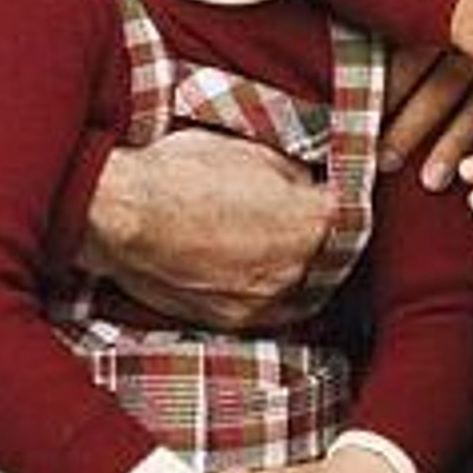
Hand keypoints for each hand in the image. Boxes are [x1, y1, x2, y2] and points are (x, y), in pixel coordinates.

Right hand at [83, 128, 332, 331]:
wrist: (120, 215)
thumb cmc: (180, 173)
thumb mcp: (251, 151)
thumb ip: (294, 174)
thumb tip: (309, 184)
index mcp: (310, 222)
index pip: (352, 214)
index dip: (342, 199)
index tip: (333, 192)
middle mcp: (295, 270)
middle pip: (334, 258)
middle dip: (327, 238)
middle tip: (311, 219)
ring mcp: (263, 302)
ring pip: (305, 290)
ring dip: (304, 270)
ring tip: (284, 247)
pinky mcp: (230, 321)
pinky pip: (269, 310)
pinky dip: (270, 292)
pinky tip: (257, 271)